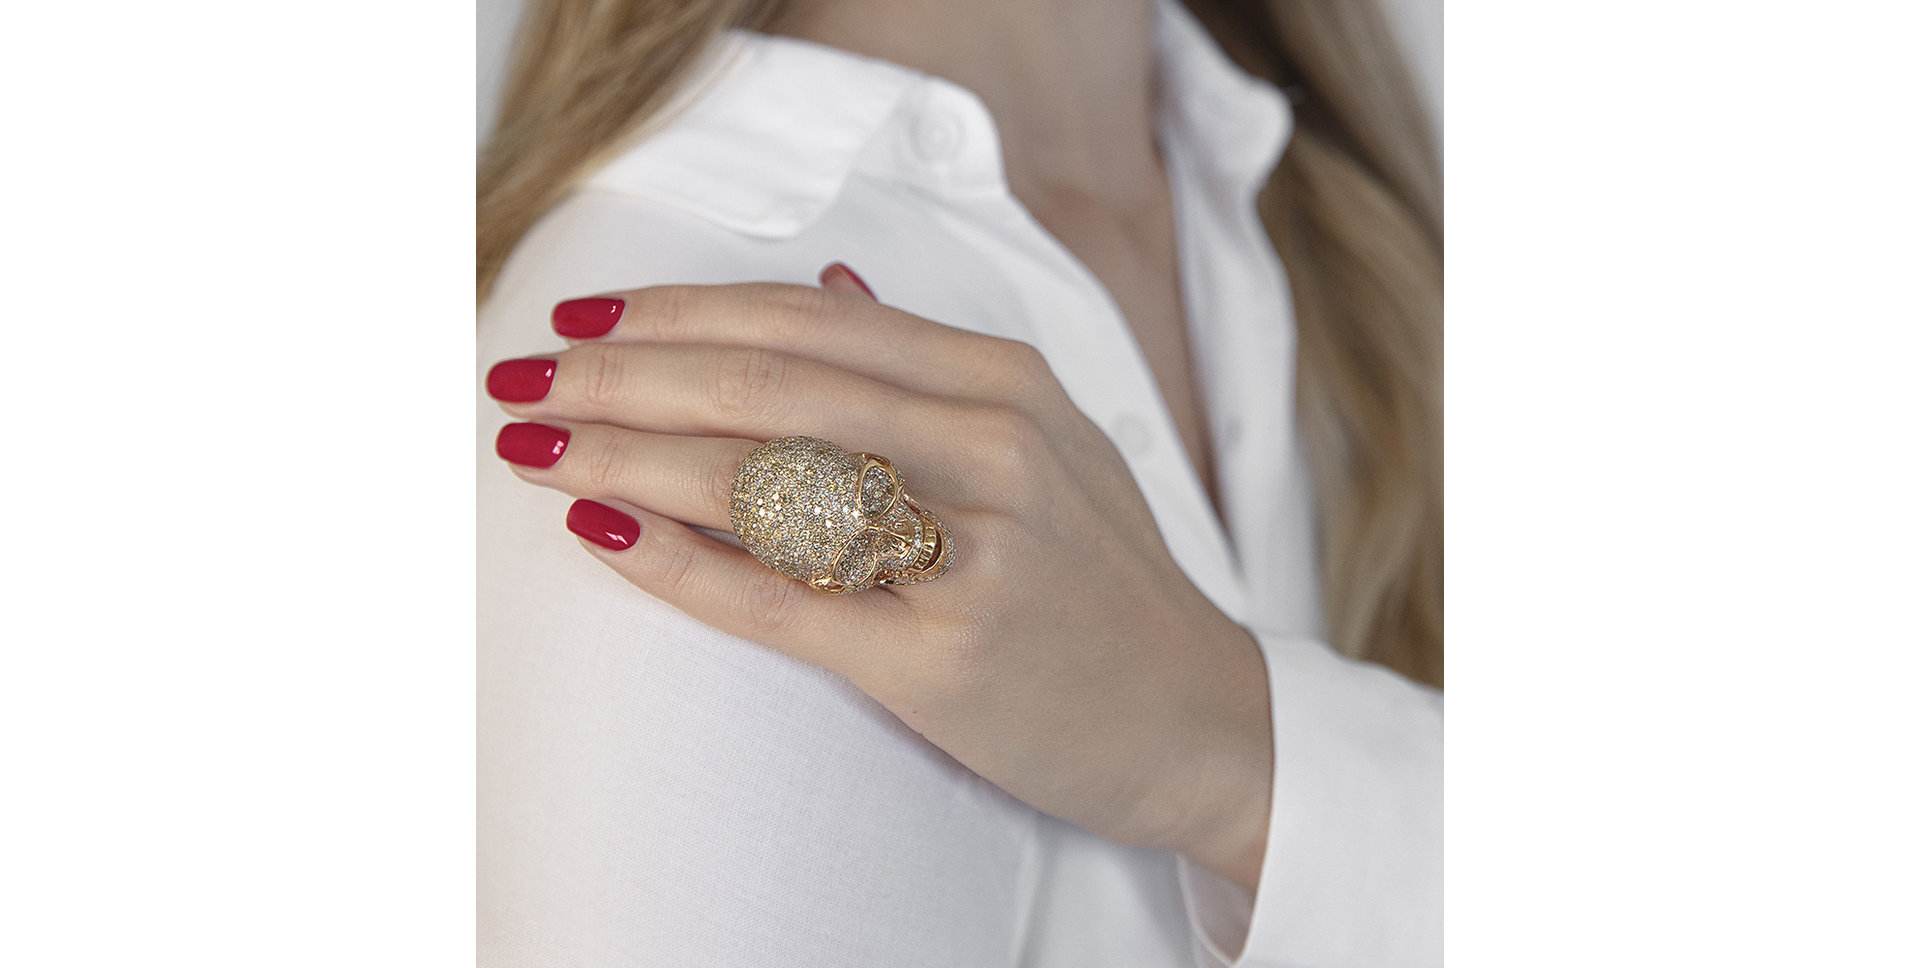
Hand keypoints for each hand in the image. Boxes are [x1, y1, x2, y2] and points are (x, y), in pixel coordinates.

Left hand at [485, 266, 1274, 891]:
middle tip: (521, 377)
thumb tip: (826, 283)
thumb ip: (933, 363)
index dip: (677, 312)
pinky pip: (780, 599)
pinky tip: (603, 532)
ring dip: (625, 455)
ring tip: (535, 445)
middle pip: (766, 386)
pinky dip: (679, 562)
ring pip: (762, 481)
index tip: (584, 319)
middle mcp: (993, 447)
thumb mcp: (1048, 440)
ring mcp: (972, 552)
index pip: (805, 321)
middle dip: (623, 374)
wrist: (1199, 719)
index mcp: (1006, 382)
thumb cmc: (1101, 581)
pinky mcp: (941, 658)